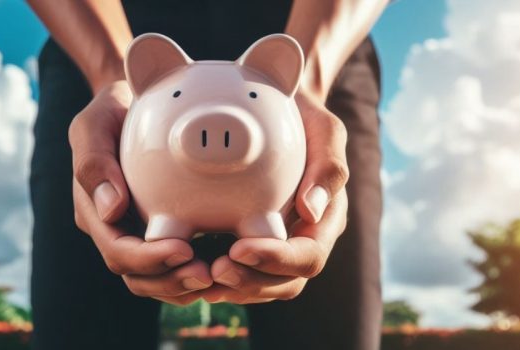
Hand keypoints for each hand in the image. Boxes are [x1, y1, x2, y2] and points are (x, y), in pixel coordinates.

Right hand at [70, 81, 212, 304]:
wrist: (138, 105)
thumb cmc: (115, 111)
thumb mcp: (95, 122)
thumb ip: (94, 161)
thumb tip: (112, 210)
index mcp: (96, 212)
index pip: (118, 251)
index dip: (148, 259)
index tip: (183, 248)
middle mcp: (117, 231)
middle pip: (139, 276)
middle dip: (171, 280)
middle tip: (209, 273)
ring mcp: (140, 235)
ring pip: (158, 280)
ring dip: (185, 285)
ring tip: (218, 276)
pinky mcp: (164, 232)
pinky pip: (178, 266)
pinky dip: (196, 275)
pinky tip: (224, 269)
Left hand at [202, 88, 350, 302]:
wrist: (281, 109)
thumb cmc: (304, 118)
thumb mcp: (324, 130)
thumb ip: (328, 166)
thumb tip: (310, 211)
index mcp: (326, 221)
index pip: (308, 257)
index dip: (276, 261)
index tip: (240, 248)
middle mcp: (303, 240)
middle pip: (285, 283)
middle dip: (249, 282)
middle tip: (213, 270)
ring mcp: (279, 245)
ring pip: (261, 287)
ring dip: (232, 287)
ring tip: (200, 277)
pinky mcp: (253, 242)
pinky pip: (240, 274)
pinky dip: (218, 279)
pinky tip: (191, 269)